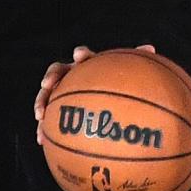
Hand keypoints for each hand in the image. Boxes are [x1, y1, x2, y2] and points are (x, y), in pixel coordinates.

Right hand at [34, 44, 155, 144]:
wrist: (111, 107)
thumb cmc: (121, 88)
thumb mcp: (129, 77)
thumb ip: (136, 64)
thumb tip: (150, 49)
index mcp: (89, 66)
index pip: (84, 56)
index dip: (82, 54)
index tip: (80, 55)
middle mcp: (73, 76)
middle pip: (58, 71)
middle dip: (51, 77)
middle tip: (47, 85)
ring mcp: (63, 93)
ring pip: (47, 95)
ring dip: (41, 103)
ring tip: (40, 116)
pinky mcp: (59, 112)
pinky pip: (49, 120)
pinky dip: (44, 129)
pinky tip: (42, 141)